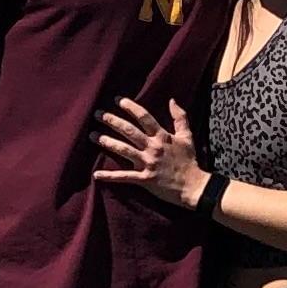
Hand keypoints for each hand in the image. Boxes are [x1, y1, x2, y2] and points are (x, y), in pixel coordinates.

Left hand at [96, 92, 207, 207]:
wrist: (194, 187)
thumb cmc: (189, 161)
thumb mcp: (187, 136)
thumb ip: (180, 117)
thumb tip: (172, 100)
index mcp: (162, 137)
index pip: (144, 117)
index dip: (130, 107)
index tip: (118, 100)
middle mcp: (153, 148)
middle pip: (129, 131)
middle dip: (112, 121)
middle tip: (98, 114)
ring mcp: (148, 164)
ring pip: (123, 150)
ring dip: (107, 142)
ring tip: (92, 135)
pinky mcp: (144, 179)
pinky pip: (124, 177)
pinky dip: (110, 176)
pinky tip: (96, 174)